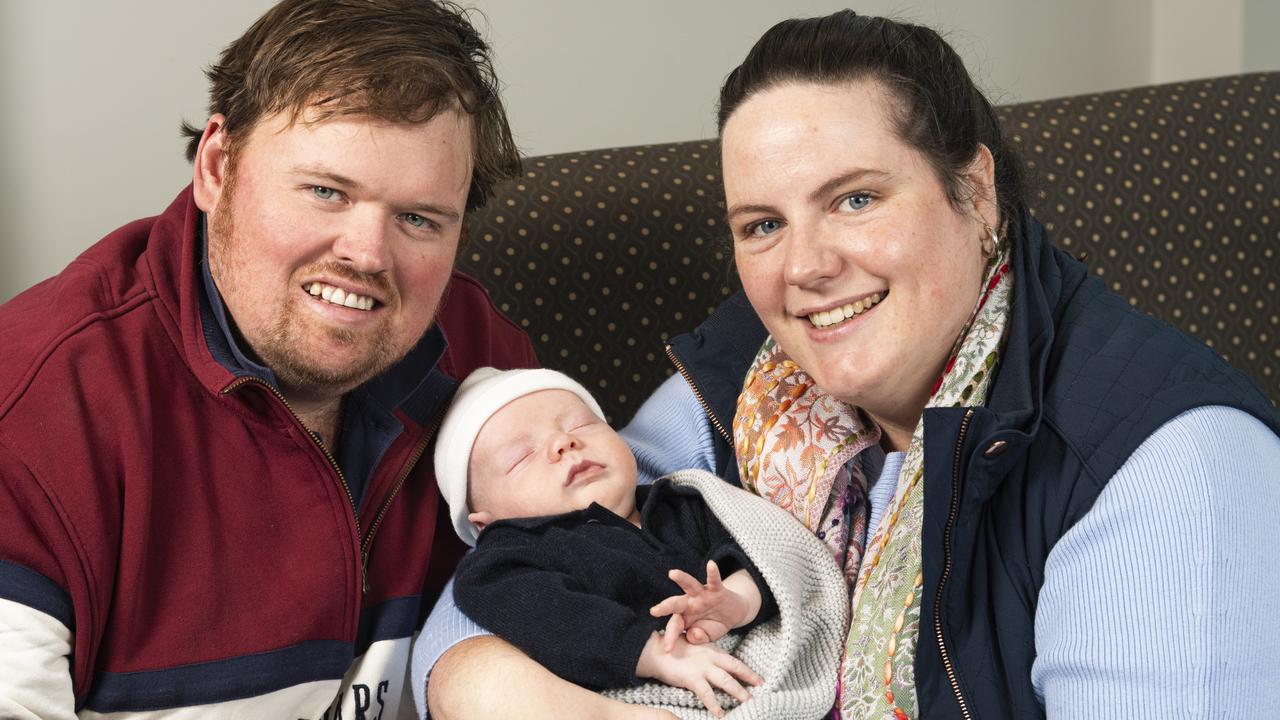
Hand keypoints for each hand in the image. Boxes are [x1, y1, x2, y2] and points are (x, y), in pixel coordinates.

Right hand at [635, 631, 762, 717]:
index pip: (732, 661)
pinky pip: (707, 694)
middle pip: (735, 668)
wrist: (654, 651)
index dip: (746, 670)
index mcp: (710, 649)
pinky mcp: (692, 678)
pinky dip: (715, 705)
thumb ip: (704, 656)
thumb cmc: (670, 649)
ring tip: (748, 701)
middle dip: (749, 677)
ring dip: (738, 692)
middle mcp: (709, 656)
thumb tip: (713, 666)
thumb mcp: (692, 648)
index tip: (758, 678)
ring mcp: (702, 667)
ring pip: (726, 681)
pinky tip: (721, 714)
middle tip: (761, 686)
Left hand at [650, 561, 759, 648]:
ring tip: (672, 573)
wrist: (733, 612)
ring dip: (681, 579)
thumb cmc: (714, 624)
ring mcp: (702, 595)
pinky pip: (714, 580)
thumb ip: (699, 638)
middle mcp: (689, 604)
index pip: (674, 627)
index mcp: (684, 617)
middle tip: (654, 611)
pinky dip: (713, 573)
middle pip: (675, 604)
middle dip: (664, 607)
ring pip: (690, 586)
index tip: (668, 649)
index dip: (671, 637)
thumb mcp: (707, 637)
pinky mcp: (717, 590)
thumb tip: (692, 635)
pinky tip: (711, 564)